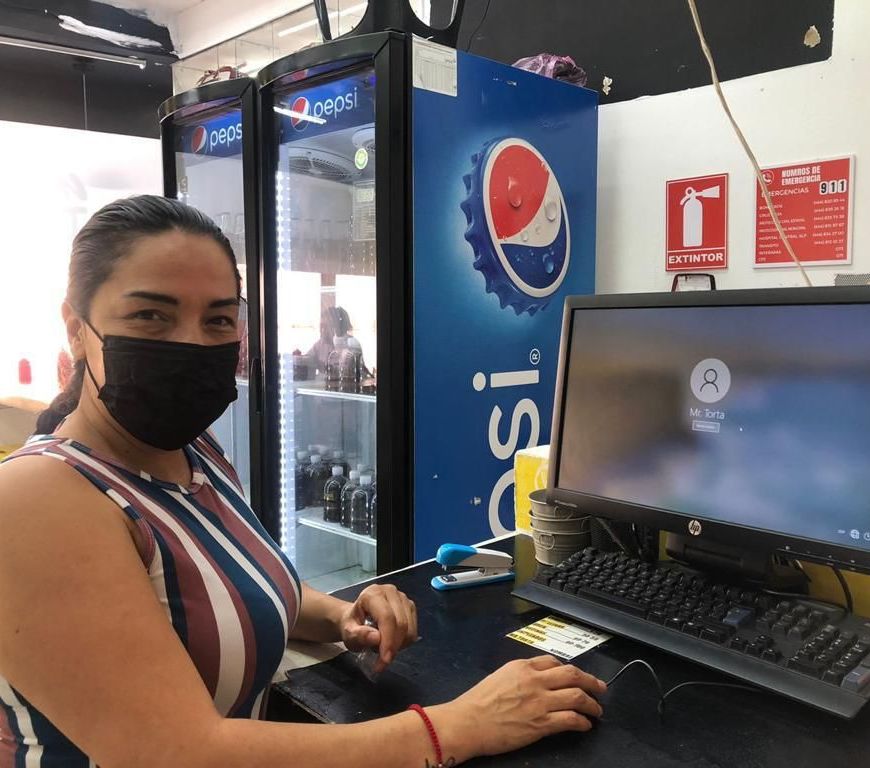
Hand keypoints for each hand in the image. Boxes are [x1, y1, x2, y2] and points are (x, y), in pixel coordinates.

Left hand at [338, 584, 417, 672]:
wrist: (357, 617)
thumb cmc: (352, 624)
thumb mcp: (348, 632)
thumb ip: (359, 635)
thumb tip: (376, 638)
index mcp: (373, 594)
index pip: (387, 617)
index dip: (388, 640)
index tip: (384, 660)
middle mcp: (391, 592)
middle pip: (401, 623)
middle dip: (394, 647)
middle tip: (382, 662)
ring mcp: (403, 598)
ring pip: (410, 629)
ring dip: (399, 645)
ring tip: (383, 648)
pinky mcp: (410, 606)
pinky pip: (413, 630)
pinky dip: (404, 642)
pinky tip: (391, 642)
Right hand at [436, 656, 605, 759]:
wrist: (468, 722)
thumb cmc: (478, 702)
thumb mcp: (499, 676)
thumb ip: (520, 675)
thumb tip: (537, 679)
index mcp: (522, 667)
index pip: (554, 662)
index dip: (569, 670)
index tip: (575, 677)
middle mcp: (534, 680)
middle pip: (572, 675)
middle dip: (591, 681)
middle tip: (601, 687)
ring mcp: (539, 702)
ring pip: (577, 696)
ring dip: (592, 704)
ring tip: (597, 709)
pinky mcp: (541, 724)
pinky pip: (570, 719)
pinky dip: (583, 722)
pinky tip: (585, 725)